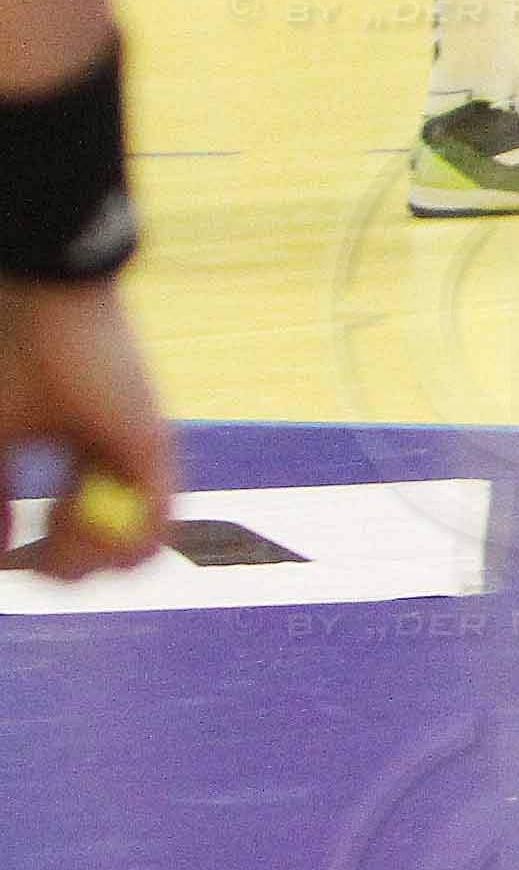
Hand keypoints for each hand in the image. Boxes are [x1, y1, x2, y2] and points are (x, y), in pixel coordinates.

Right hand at [0, 280, 172, 580]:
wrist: (39, 300)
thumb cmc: (5, 361)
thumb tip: (2, 554)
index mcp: (80, 452)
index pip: (69, 537)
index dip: (38, 562)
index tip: (11, 555)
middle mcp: (117, 459)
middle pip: (108, 554)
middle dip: (61, 569)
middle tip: (31, 545)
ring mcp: (139, 455)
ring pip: (135, 553)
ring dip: (82, 560)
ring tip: (53, 517)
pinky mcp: (152, 445)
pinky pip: (153, 530)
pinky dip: (107, 545)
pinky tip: (70, 510)